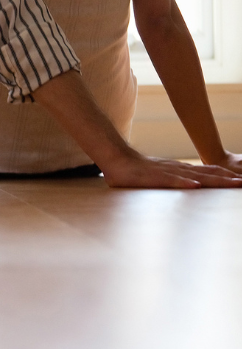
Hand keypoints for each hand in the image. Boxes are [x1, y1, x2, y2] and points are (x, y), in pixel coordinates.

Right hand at [102, 150, 241, 188]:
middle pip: (209, 174)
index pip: (210, 173)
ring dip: (216, 180)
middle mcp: (179, 169)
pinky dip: (183, 182)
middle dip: (229, 179)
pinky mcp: (154, 177)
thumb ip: (177, 182)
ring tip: (233, 183)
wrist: (118, 159)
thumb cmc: (140, 172)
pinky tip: (195, 185)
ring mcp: (167, 172)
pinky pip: (170, 180)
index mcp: (182, 170)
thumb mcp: (164, 177)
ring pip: (196, 176)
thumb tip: (193, 188)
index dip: (227, 177)